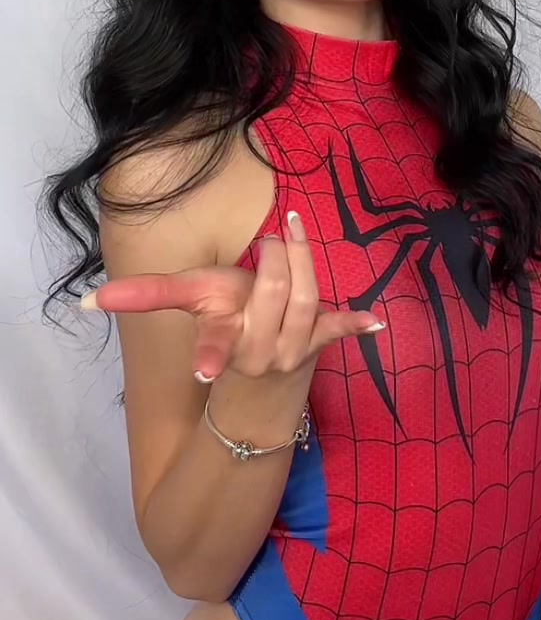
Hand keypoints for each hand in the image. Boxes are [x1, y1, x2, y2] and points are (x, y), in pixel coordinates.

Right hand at [82, 210, 383, 381]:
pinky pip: (340, 331)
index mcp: (226, 338)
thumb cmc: (225, 332)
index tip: (204, 372)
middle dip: (275, 263)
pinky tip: (374, 320)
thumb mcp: (188, 306)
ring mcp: (295, 347)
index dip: (210, 355)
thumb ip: (144, 295)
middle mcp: (261, 347)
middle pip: (276, 296)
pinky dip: (356, 324)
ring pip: (307, 300)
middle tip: (271, 236)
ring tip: (294, 230)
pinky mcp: (320, 341)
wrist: (262, 389)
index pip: (213, 345)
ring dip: (305, 263)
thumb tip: (88, 301)